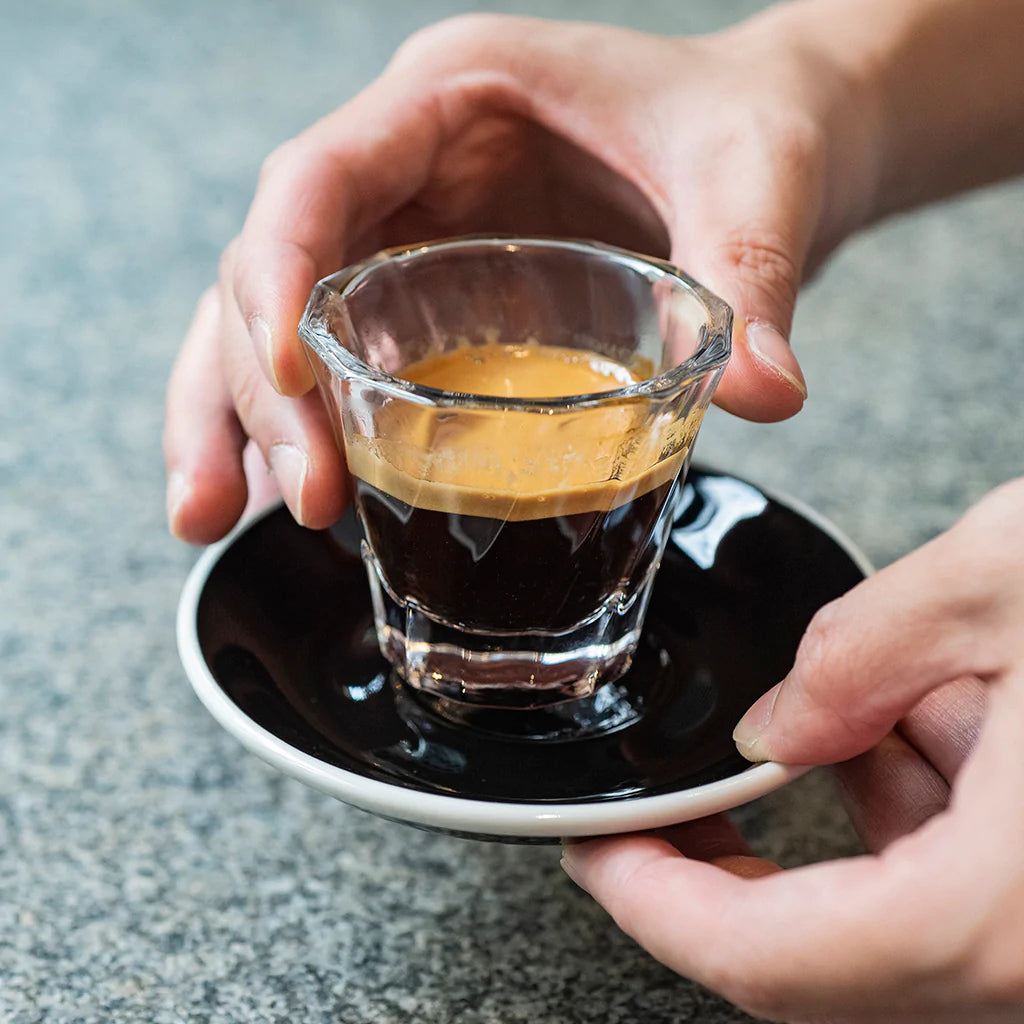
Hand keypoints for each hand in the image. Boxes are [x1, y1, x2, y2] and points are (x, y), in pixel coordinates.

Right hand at [164, 10, 883, 542]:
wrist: (764, 140)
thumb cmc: (745, 127)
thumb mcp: (756, 177)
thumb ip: (751, 273)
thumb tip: (767, 393)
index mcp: (452, 99)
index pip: (319, 175)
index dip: (279, 271)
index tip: (290, 382)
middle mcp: (406, 168)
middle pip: (274, 267)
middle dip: (262, 387)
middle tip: (303, 499)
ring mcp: (408, 238)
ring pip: (272, 322)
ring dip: (240, 420)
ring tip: (211, 520)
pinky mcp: (430, 302)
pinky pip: (335, 362)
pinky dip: (301, 431)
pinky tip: (275, 504)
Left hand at [562, 478, 1023, 1022]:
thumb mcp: (1007, 583)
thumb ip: (860, 657)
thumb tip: (777, 728)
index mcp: (1006, 912)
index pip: (769, 961)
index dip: (656, 910)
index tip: (596, 854)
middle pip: (828, 945)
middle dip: (748, 855)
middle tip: (700, 778)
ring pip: (906, 896)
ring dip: (870, 798)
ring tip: (902, 691)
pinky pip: (972, 868)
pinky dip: (934, 791)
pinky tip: (958, 706)